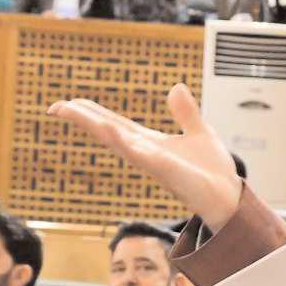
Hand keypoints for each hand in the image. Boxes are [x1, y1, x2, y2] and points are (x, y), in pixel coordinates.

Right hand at [48, 83, 241, 229]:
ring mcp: (154, 163)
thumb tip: (175, 87)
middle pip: (108, 132)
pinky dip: (127, 144)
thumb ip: (186, 113)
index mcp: (150, 143)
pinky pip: (143, 156)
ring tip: (72, 111)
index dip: (92, 113)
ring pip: (118, 142)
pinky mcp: (167, 171)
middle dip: (83, 119)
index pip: (115, 124)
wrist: (230, 197)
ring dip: (96, 127)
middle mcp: (146, 153)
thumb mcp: (200, 132)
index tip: (68, 102)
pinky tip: (112, 132)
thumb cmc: (213, 172)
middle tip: (55, 106)